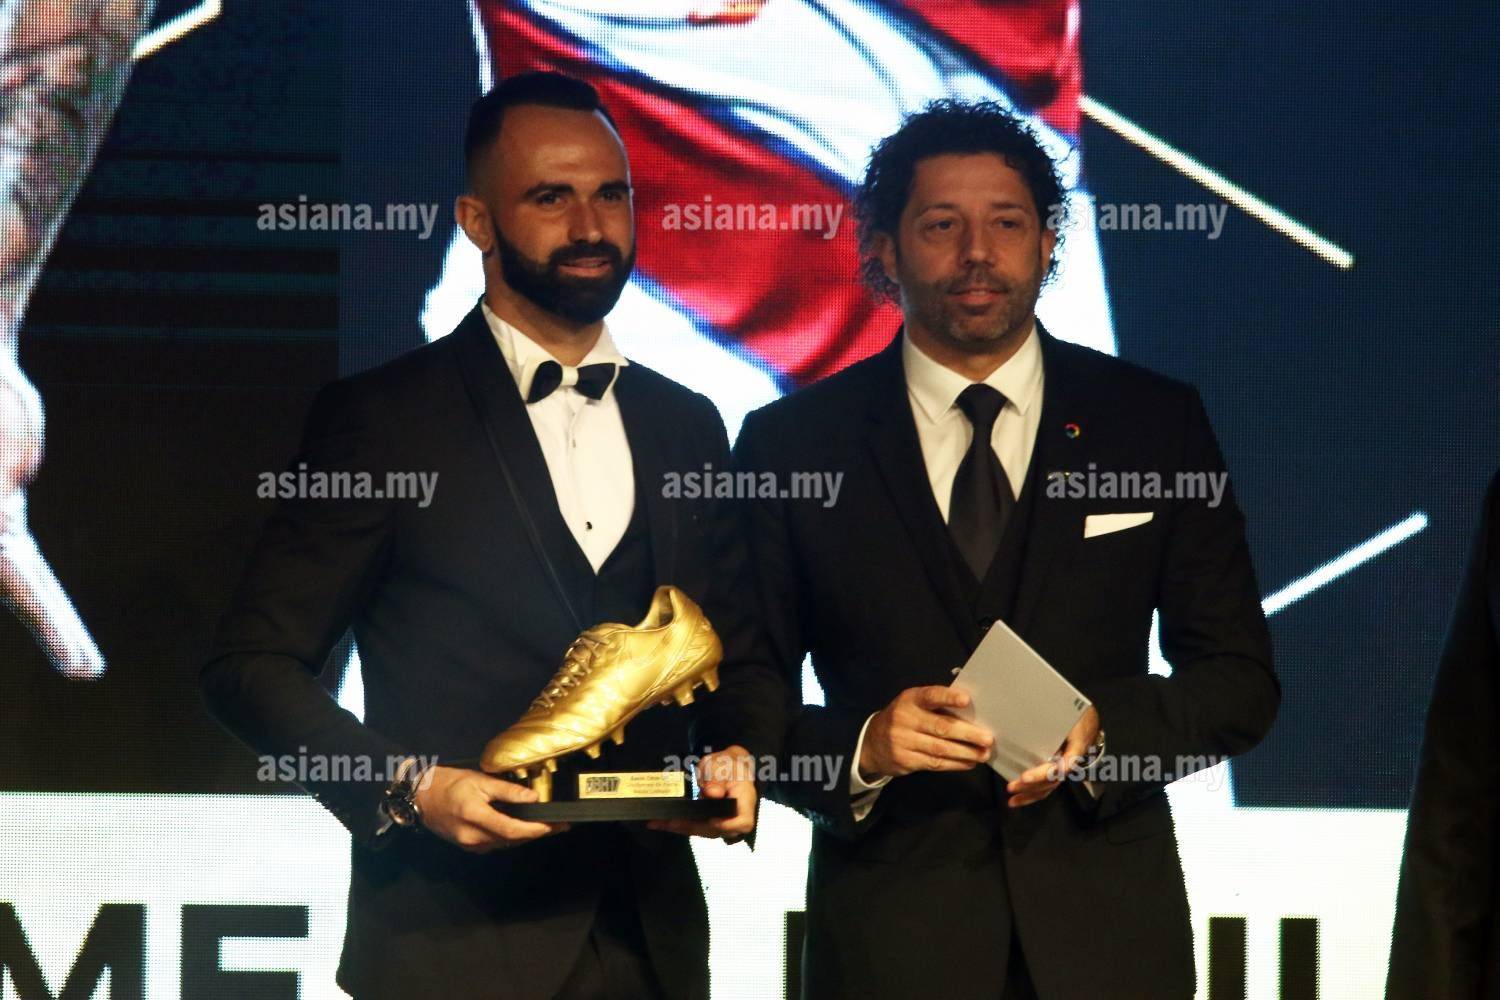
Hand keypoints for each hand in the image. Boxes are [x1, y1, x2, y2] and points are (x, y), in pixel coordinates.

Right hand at [413, 765, 567, 851]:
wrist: (422, 797)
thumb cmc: (450, 784)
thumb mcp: (479, 780)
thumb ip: (507, 790)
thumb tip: (532, 798)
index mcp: (475, 816)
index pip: (512, 829)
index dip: (536, 830)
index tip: (555, 825)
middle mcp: (472, 836)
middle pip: (512, 840)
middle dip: (536, 833)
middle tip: (558, 825)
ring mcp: (469, 845)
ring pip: (505, 843)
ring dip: (524, 836)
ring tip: (544, 825)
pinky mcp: (468, 847)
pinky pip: (495, 844)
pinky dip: (510, 837)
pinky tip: (520, 827)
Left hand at [647, 745, 756, 842]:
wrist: (729, 767)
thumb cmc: (729, 764)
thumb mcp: (723, 764)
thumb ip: (717, 777)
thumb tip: (712, 794)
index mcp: (745, 801)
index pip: (742, 822)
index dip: (726, 825)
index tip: (710, 820)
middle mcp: (736, 817)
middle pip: (716, 830)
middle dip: (690, 826)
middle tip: (667, 821)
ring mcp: (724, 823)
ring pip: (703, 831)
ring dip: (680, 827)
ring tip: (658, 822)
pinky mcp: (712, 823)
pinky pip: (696, 827)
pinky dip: (680, 825)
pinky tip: (662, 822)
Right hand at [858, 686, 993, 780]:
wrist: (872, 743)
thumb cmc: (903, 719)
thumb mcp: (913, 704)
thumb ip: (936, 706)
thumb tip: (972, 713)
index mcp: (910, 699)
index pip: (931, 696)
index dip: (948, 698)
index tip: (966, 700)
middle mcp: (905, 719)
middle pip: (941, 727)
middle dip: (967, 734)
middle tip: (988, 738)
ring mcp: (904, 741)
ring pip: (940, 749)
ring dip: (965, 752)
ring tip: (984, 754)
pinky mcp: (906, 761)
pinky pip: (935, 763)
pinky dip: (955, 764)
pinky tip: (969, 762)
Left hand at [1005, 706, 1099, 807]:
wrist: (1088, 722)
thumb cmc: (1076, 715)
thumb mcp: (1071, 711)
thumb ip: (1055, 712)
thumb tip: (1032, 702)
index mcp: (1075, 747)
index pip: (1062, 765)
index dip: (1044, 772)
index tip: (1026, 776)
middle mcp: (1070, 761)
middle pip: (1052, 779)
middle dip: (1032, 784)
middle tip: (1013, 785)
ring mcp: (1063, 768)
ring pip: (1048, 787)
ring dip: (1030, 794)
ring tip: (1012, 798)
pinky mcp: (1055, 771)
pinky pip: (1046, 787)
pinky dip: (1031, 795)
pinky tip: (1017, 799)